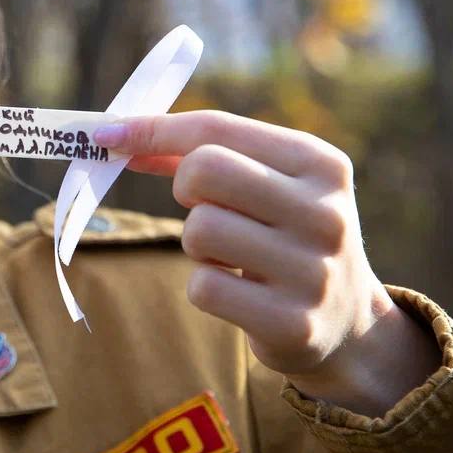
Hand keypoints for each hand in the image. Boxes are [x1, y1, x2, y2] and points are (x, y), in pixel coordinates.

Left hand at [93, 110, 440, 415]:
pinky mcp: (292, 323)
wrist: (347, 323)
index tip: (105, 134)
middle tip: (203, 207)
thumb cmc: (284, 235)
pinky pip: (203, 288)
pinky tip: (238, 293)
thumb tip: (116, 134)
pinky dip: (204, 288)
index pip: (217, 128)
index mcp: (320, 163)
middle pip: (204, 169)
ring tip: (231, 256)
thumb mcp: (267, 183)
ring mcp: (313, 270)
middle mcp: (324, 212)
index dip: (152, 129)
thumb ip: (199, 153)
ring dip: (197, 244)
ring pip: (200, 229)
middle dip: (185, 188)